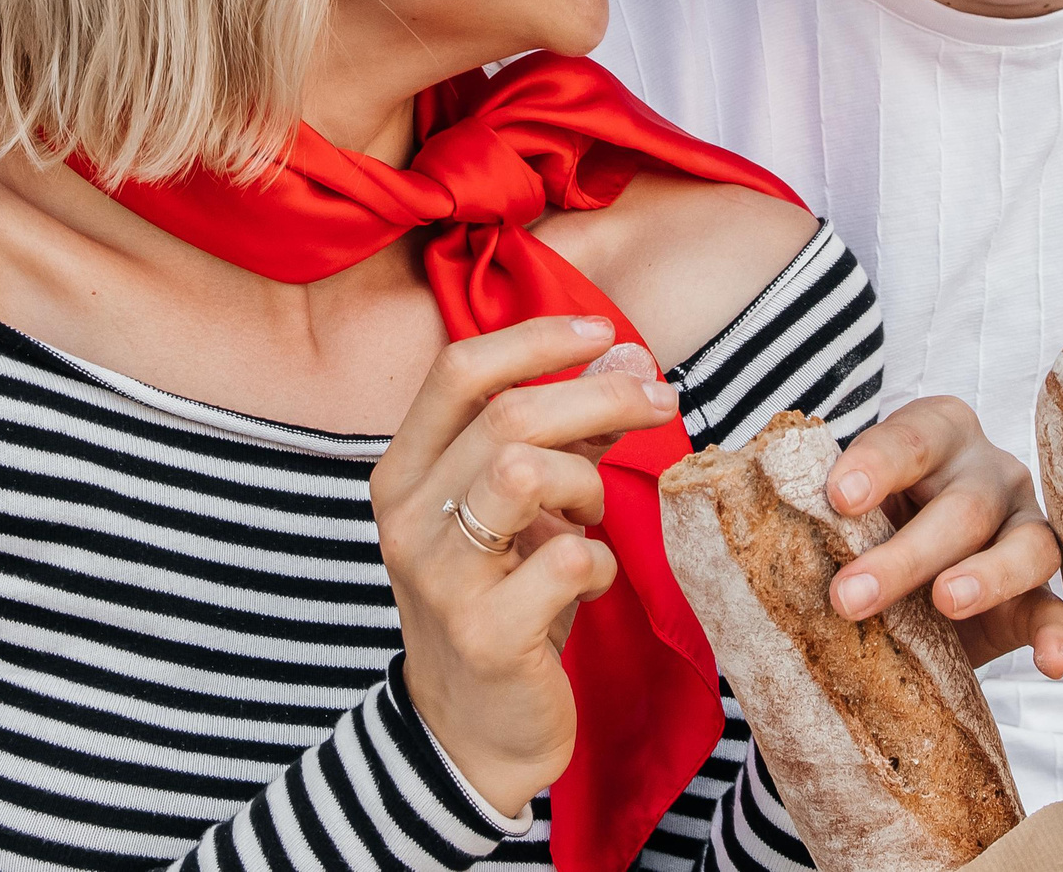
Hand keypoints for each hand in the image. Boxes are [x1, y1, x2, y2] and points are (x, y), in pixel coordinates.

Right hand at [370, 316, 680, 817]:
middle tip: (659, 402)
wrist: (469, 732)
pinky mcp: (485, 634)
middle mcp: (408, 517)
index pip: (458, 371)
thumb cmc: (499, 601)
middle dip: (599, 398)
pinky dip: (600, 563)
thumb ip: (562, 438)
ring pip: (522, 471)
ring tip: (595, 514)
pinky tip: (592, 581)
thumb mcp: (515, 513)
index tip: (602, 331)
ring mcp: (440, 577)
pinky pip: (565, 560)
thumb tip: (624, 360)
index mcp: (403, 473)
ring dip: (585, 482)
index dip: (535, 338)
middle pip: (507, 415)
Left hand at [823, 395, 1062, 677]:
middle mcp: (988, 472)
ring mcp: (1025, 527)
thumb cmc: (869, 523)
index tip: (839, 498)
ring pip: (1028, 546)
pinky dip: (1058, 634)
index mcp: (936, 433)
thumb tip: (771, 549)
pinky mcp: (1040, 590)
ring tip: (944, 601)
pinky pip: (1059, 607)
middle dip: (904, 554)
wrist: (905, 578)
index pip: (910, 439)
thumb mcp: (848, 509)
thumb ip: (825, 515)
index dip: (875, 465)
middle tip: (849, 596)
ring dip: (987, 576)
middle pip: (962, 507)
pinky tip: (1049, 662)